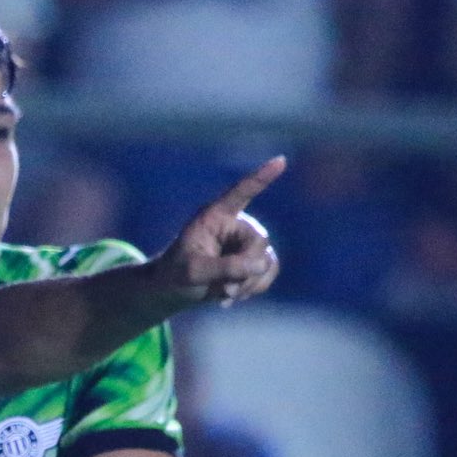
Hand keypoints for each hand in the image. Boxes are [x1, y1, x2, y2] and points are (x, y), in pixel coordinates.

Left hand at [151, 157, 284, 305]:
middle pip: (258, 242)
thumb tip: (260, 265)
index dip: (261, 178)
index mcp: (215, 216)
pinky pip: (269, 272)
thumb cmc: (175, 274)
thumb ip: (225, 267)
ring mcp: (247, 242)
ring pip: (266, 260)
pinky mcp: (255, 260)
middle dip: (245, 270)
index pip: (240, 193)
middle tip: (225, 289)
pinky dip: (254, 287)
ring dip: (248, 283)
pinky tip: (233, 295)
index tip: (280, 160)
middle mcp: (235, 224)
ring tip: (223, 294)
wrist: (176, 290)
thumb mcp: (193, 272)